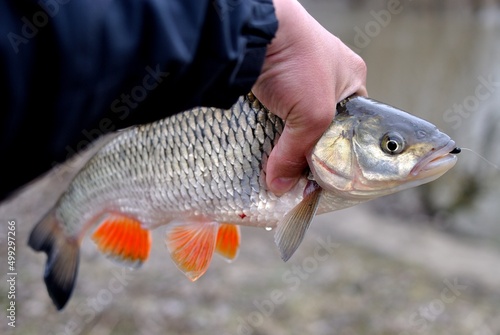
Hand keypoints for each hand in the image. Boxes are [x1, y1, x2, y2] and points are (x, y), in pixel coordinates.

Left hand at [252, 0, 367, 194]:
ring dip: (285, 140)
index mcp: (351, 79)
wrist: (256, 27)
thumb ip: (297, 154)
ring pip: (294, 121)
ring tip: (277, 161)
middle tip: (296, 171)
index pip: (351, 126)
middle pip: (320, 126)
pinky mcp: (271, 79)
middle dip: (308, 148)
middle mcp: (326, 76)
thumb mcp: (312, 114)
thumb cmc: (299, 62)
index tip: (320, 174)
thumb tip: (279, 187)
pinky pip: (272, 112)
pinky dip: (267, 128)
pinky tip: (262, 142)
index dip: (338, 151)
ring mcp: (296, 76)